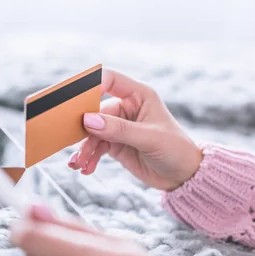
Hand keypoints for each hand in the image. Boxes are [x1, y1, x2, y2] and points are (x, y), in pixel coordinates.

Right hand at [68, 68, 202, 190]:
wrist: (182, 176)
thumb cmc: (175, 149)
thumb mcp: (149, 138)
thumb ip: (119, 129)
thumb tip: (89, 120)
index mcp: (139, 95)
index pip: (111, 80)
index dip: (93, 86)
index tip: (80, 102)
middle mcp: (127, 108)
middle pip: (95, 110)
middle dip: (83, 127)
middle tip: (72, 139)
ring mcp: (119, 127)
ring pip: (92, 132)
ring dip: (84, 147)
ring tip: (78, 163)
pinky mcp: (115, 144)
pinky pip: (95, 147)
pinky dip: (88, 157)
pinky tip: (85, 168)